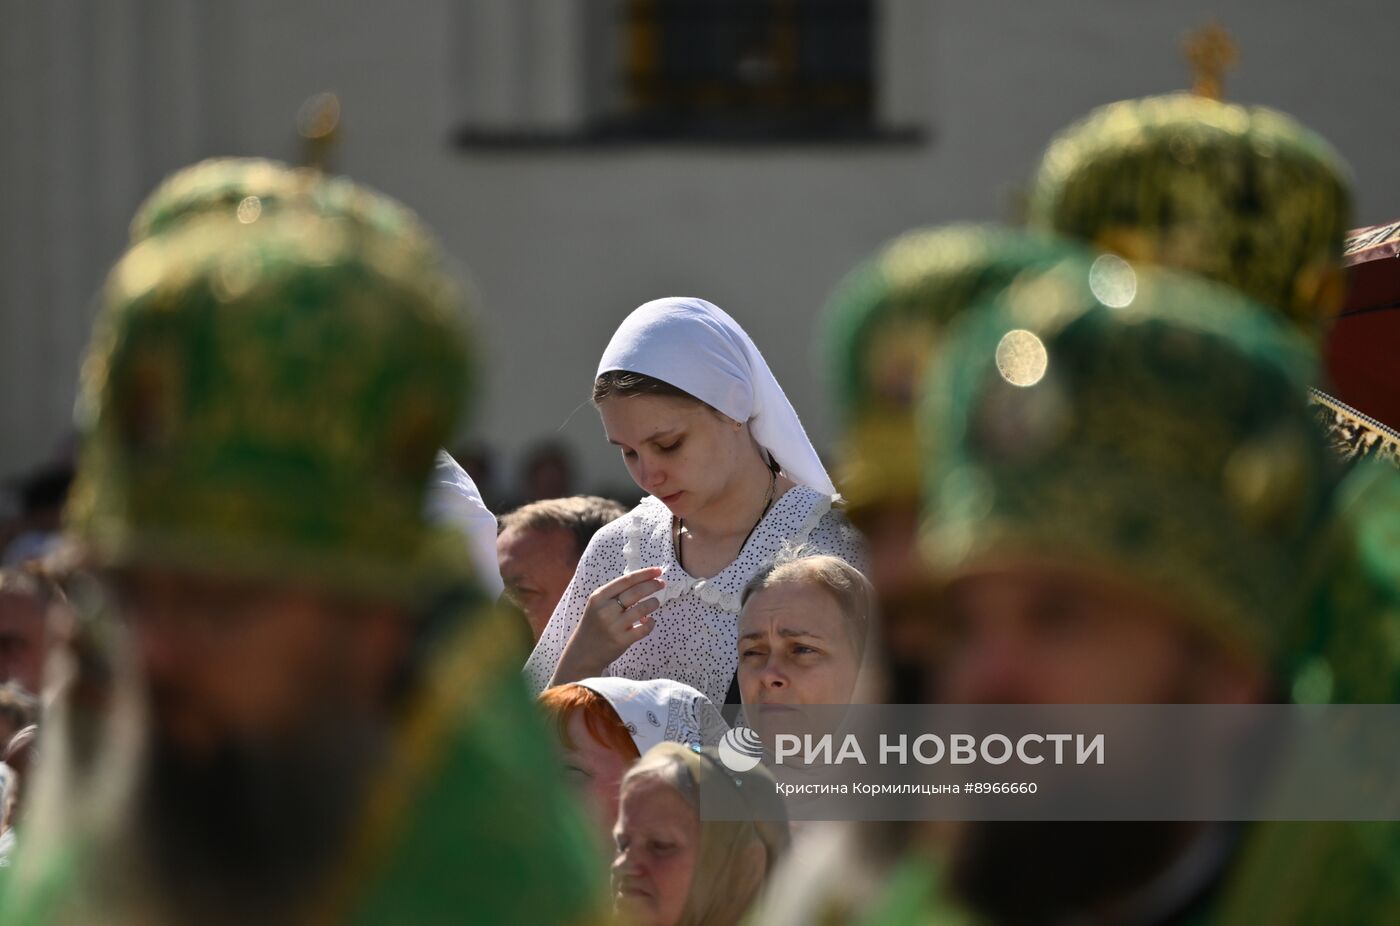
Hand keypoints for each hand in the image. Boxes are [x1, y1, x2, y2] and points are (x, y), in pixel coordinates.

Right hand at [551, 568, 665, 685]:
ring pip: (642, 609)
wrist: (583, 652)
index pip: (626, 580)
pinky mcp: (621, 640)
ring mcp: (613, 626)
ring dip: (653, 603)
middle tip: (662, 584)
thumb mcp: (597, 604)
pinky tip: (650, 621)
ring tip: (655, 602)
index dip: (645, 574)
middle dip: (653, 585)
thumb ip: (615, 593)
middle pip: (636, 592)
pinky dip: (651, 623)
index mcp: (599, 597)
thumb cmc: (594, 624)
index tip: (658, 571)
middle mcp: (605, 610)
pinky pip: (644, 628)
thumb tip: (643, 580)